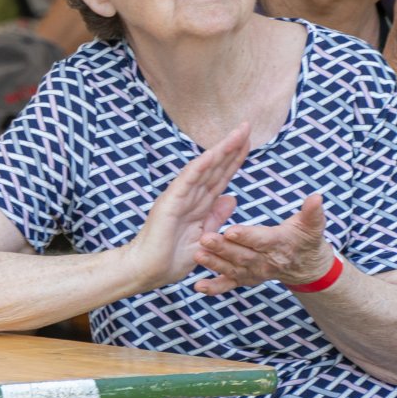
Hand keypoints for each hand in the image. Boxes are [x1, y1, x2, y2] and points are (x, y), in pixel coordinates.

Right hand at [120, 124, 249, 291]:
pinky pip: (188, 181)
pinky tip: (213, 153)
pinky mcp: (170, 203)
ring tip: (237, 134)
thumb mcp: (205, 237)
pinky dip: (200, 166)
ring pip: (204, 168)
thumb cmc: (171, 258)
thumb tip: (232, 197)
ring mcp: (179, 197)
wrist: (147, 271)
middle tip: (246, 126)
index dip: (235, 159)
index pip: (220, 177)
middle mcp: (190, 196)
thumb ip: (216, 217)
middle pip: (215, 167)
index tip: (249, 142)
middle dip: (232, 147)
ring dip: (221, 150)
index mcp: (199, 204)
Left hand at [193, 192, 335, 293]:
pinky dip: (215, 287)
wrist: (307, 266)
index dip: (247, 236)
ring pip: (232, 268)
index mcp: (279, 244)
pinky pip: (230, 284)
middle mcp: (265, 261)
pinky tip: (198, 287)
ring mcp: (254, 272)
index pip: (261, 240)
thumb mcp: (313, 226)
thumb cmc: (306, 240)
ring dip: (214, 263)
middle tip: (205, 239)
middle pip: (242, 255)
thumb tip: (317, 197)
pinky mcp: (246, 278)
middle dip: (223, 248)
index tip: (230, 231)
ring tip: (197, 255)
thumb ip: (312, 213)